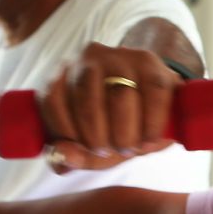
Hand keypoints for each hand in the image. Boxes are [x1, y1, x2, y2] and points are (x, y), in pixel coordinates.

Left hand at [39, 43, 179, 173]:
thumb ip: (76, 156)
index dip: (66, 132)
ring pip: (120, 94)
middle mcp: (89, 59)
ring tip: (130, 149)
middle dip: (97, 137)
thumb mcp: (93, 147)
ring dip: (124, 132)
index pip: (53, 99)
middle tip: (109, 153)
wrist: (158, 107)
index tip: (83, 151)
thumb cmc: (117, 127)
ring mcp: (121, 57)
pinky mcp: (151, 62)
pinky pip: (153, 92)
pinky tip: (149, 140)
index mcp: (64, 75)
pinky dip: (151, 123)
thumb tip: (63, 156)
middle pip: (86, 99)